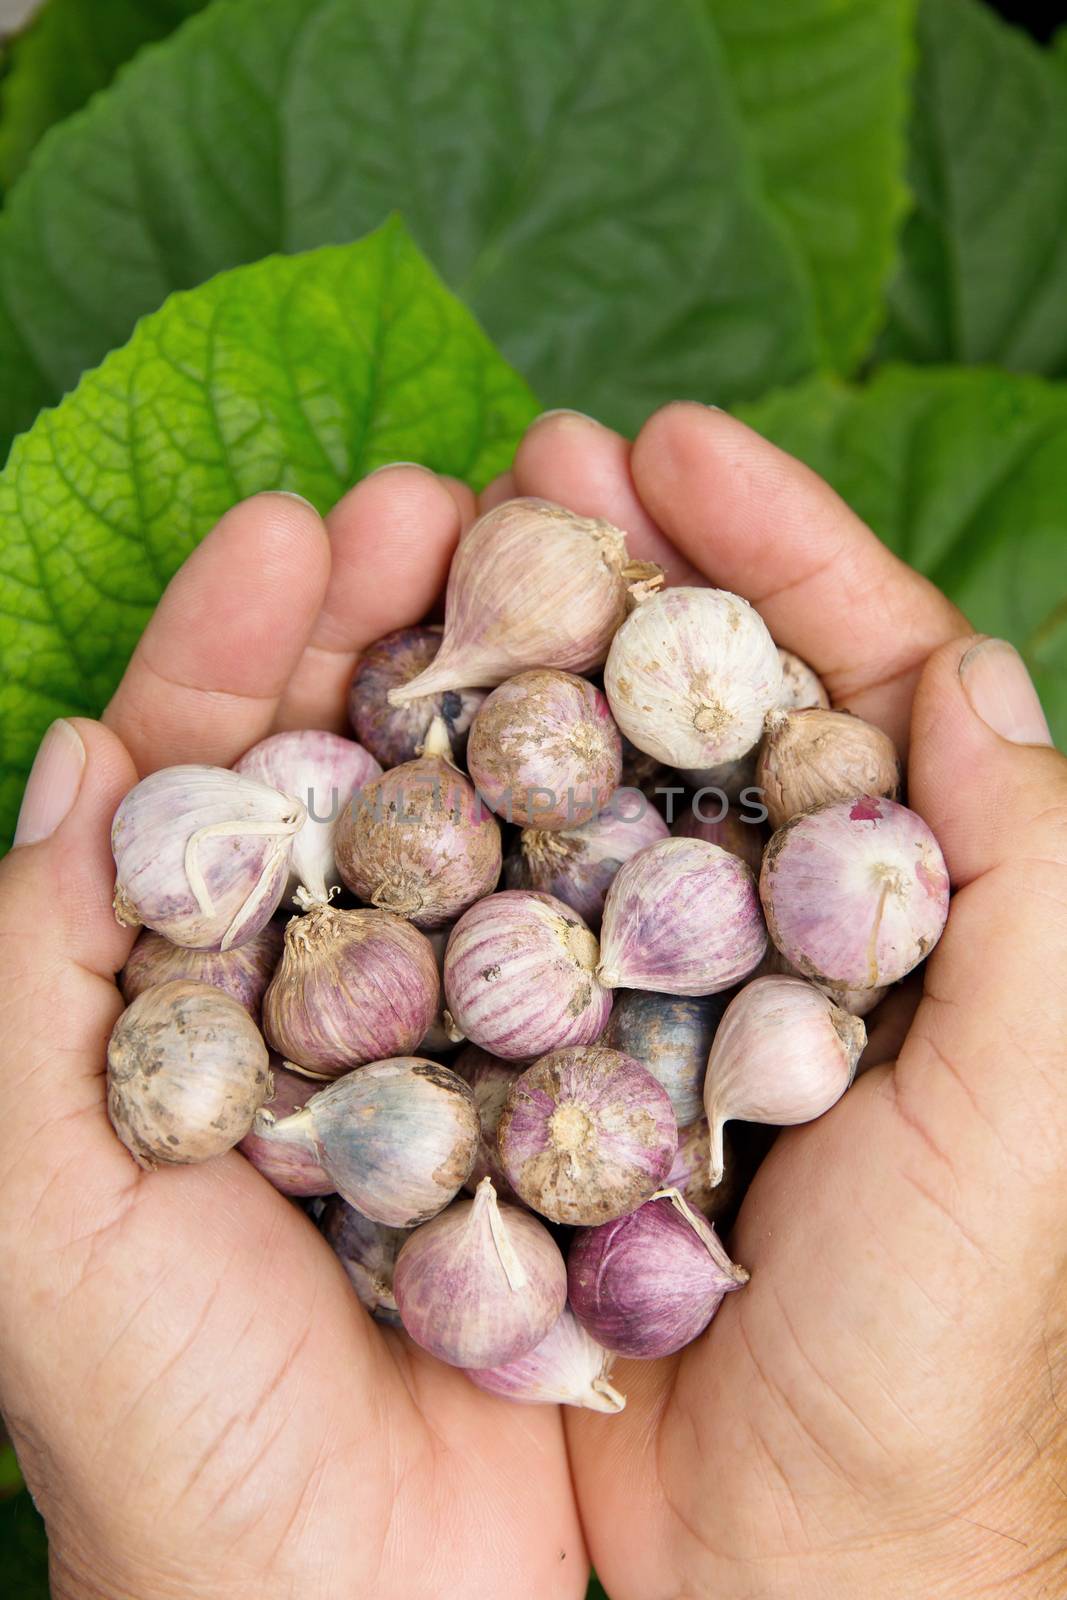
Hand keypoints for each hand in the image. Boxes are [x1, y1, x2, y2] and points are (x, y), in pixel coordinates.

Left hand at [0, 473, 585, 1599]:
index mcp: (188, 987)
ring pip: (476, 819)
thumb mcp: (31, 1184)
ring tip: (539, 565)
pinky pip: (587, 937)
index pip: (202, 774)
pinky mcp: (568, 1088)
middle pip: (350, 764)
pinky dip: (607, 830)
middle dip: (379, 625)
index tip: (289, 526)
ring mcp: (457, 1026)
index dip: (233, 646)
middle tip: (440, 500)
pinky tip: (636, 740)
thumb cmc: (157, 1410)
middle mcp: (326, 985)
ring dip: (499, 693)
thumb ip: (30, 971)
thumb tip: (75, 755)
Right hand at [505, 406, 1066, 1598]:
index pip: (847, 680)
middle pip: (689, 703)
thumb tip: (965, 670)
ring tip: (429, 550)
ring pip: (571, 785)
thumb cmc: (928, 1350)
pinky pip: (477, 912)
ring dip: (510, 662)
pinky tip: (367, 738)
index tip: (676, 443)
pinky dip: (428, 819)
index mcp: (896, 908)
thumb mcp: (1024, 1111)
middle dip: (619, 569)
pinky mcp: (535, 1065)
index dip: (774, 549)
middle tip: (533, 458)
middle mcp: (760, 927)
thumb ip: (1032, 886)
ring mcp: (636, 987)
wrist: (782, 1567)